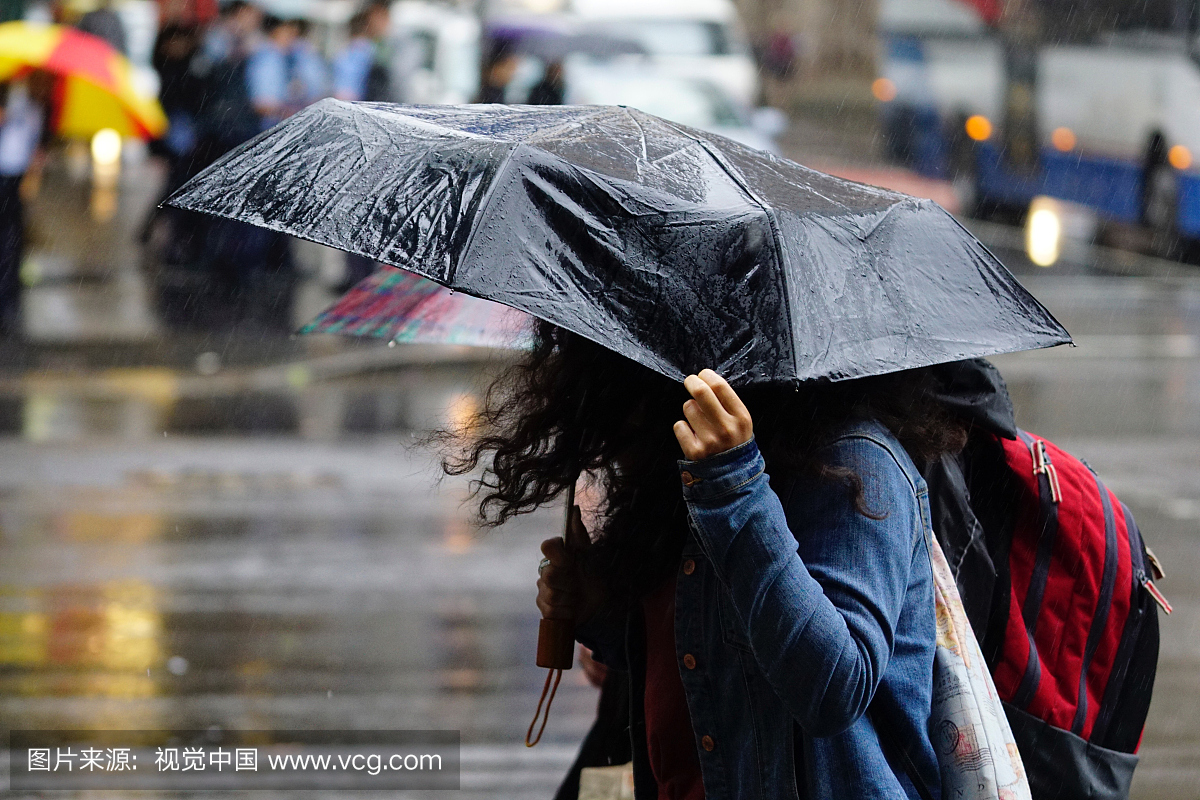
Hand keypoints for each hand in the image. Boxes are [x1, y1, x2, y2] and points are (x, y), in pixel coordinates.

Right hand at [536, 505, 604, 625]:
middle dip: (569, 582)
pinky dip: (566, 611)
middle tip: (578, 583)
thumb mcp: (590, 554)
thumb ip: (579, 533)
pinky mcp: (544, 609)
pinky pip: (550, 610)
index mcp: (557, 555)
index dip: (559, 556)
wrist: (601, 605)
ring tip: (577, 596)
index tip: (571, 561)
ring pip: (550, 594)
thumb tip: (574, 508)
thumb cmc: (595, 576)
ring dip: (569, 598)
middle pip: (549, 575)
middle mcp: (546, 570)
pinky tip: (572, 608)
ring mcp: (543, 590)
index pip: (547, 546)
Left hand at [673, 369, 753, 460]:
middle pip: (701, 392)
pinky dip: (683, 428)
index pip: (720, 386)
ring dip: (690, 409)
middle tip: (690, 381)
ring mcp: (710, 440)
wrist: (733, 475)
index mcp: (741, 418)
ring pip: (688, 407)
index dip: (707, 375)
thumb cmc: (734, 443)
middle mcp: (726, 428)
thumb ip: (728, 404)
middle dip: (692, 382)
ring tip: (699, 421)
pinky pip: (679, 426)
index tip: (702, 375)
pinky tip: (693, 435)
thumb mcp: (741, 423)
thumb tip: (706, 381)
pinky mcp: (695, 451)